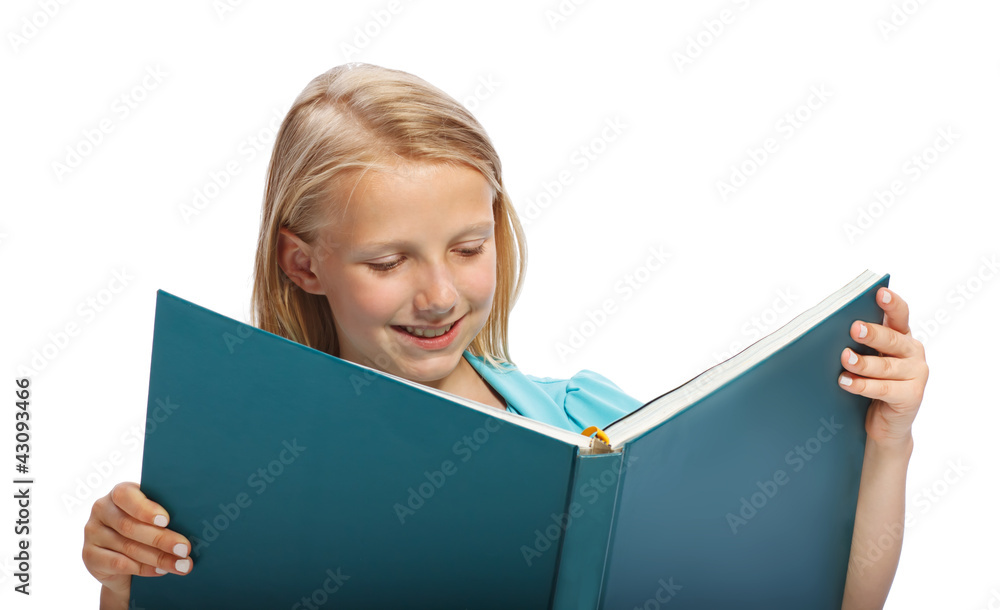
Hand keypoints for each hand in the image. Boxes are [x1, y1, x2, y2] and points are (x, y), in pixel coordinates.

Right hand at [82, 482, 192, 603]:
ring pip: (128, 547)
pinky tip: (161, 571)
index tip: (167, 520)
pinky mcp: (89, 555)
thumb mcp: (153, 516)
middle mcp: (101, 509)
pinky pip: (119, 563)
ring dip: (159, 558)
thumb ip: (162, 514)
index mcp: (119, 493)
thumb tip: (193, 519)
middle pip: (131, 526)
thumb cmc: (146, 527)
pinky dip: (144, 568)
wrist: (123, 558)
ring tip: (181, 564)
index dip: (145, 509)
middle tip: (184, 548)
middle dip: (162, 539)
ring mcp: (92, 532)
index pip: (126, 495)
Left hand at [838, 287, 928, 448]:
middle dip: (872, 334)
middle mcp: (913, 352)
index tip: (879, 292)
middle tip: (854, 329)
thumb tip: (828, 331)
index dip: (891, 303)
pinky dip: (862, 385)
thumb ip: (859, 345)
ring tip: (844, 359)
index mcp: (902, 337)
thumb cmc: (870, 385)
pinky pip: (884, 389)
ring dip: (862, 363)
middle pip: (892, 339)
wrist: (884, 425)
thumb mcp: (867, 360)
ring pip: (885, 366)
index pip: (900, 315)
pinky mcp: (912, 396)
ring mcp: (916, 374)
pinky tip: (845, 382)